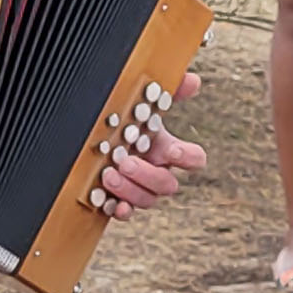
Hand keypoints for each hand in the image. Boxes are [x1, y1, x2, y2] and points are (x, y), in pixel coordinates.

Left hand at [99, 73, 205, 214]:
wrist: (98, 140)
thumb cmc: (127, 122)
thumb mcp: (144, 104)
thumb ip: (169, 89)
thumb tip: (192, 80)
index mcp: (168, 150)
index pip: (194, 159)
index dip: (188, 158)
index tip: (172, 150)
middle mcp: (157, 173)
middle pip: (167, 184)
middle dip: (147, 175)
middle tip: (125, 161)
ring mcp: (140, 190)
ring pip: (147, 200)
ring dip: (129, 190)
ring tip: (107, 174)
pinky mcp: (120, 201)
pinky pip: (124, 212)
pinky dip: (118, 210)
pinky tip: (108, 203)